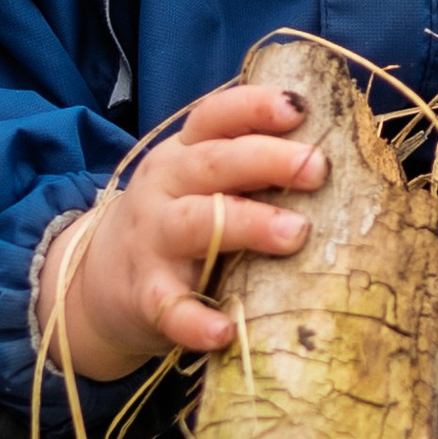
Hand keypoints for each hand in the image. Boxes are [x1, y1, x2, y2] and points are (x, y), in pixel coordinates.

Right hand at [37, 81, 329, 380]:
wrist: (98, 280)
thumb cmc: (179, 223)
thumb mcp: (203, 183)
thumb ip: (253, 167)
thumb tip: (339, 156)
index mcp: (185, 153)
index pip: (216, 116)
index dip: (255, 107)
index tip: (299, 108)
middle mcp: (166, 188)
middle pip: (214, 163)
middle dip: (268, 160)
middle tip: (317, 169)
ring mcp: (152, 240)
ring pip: (196, 223)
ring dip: (248, 226)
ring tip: (296, 234)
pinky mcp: (145, 295)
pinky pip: (170, 307)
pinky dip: (195, 321)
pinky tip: (225, 332)